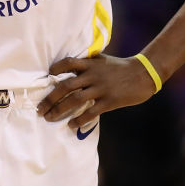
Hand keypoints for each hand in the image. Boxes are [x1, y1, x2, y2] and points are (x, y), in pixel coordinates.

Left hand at [37, 55, 157, 128]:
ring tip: (50, 118)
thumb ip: (87, 62)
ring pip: (75, 100)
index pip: (68, 63)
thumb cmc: (121, 67)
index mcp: (90, 64)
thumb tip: (70, 66)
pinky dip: (79, 119)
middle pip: (65, 86)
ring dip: (60, 110)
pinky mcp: (110, 101)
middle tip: (40, 109)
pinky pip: (91, 112)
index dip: (55, 68)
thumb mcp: (102, 60)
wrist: (143, 73)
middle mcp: (93, 75)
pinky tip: (72, 125)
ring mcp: (101, 89)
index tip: (46, 77)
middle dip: (50, 98)